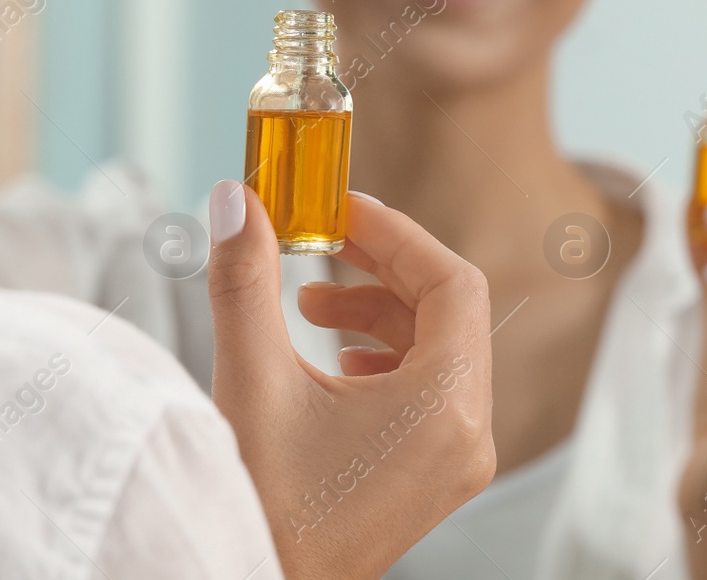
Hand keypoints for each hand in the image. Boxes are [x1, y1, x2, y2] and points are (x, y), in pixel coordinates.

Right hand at [207, 181, 494, 579]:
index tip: (343, 209)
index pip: (453, 284)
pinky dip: (385, 357)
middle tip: (322, 241)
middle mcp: (467, 436)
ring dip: (377, 313)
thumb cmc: (260, 506)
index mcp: (446, 407)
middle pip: (449, 313)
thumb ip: (247, 279)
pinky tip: (335, 359)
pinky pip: (429, 392)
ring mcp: (455, 462)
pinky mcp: (430, 479)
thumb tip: (238, 201)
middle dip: (382, 269)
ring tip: (308, 307)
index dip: (398, 235)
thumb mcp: (252, 379)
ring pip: (438, 351)